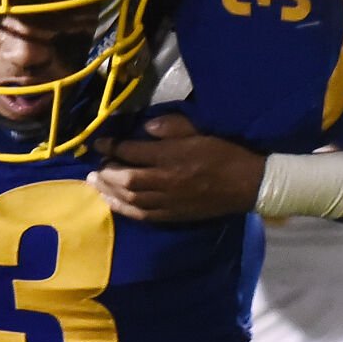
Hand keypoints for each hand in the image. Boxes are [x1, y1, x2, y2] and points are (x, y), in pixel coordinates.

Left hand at [90, 114, 266, 221]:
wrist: (248, 184)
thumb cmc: (225, 152)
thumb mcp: (200, 130)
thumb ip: (171, 127)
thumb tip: (143, 127)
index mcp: (173, 156)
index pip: (133, 152)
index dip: (112, 147)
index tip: (100, 143)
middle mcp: (167, 180)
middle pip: (127, 179)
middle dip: (106, 173)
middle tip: (94, 167)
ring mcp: (169, 200)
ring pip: (131, 199)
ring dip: (110, 192)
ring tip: (95, 184)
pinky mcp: (174, 215)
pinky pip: (143, 215)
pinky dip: (124, 209)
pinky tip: (113, 203)